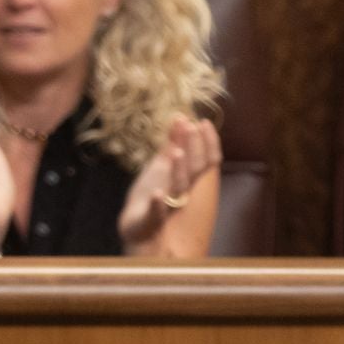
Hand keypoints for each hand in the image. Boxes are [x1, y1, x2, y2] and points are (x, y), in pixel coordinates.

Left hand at [118, 115, 220, 246]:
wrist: (136, 227)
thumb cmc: (151, 195)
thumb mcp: (161, 165)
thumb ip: (172, 143)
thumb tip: (181, 117)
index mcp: (186, 179)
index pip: (205, 161)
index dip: (207, 142)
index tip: (202, 122)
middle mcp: (181, 192)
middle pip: (195, 171)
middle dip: (194, 149)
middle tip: (191, 127)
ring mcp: (167, 207)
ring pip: (179, 189)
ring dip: (179, 170)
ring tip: (177, 152)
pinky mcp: (150, 220)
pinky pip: (156, 214)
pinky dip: (158, 204)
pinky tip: (157, 194)